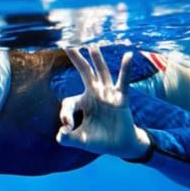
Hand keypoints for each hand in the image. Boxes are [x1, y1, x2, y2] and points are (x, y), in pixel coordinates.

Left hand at [56, 45, 150, 159]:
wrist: (119, 146)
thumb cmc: (98, 140)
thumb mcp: (80, 140)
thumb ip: (67, 138)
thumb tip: (60, 134)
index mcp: (82, 102)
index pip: (69, 102)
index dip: (65, 114)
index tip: (67, 127)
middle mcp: (94, 94)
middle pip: (84, 73)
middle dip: (77, 60)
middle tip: (69, 44)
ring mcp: (108, 95)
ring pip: (102, 74)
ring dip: (97, 61)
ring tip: (93, 46)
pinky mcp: (121, 99)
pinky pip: (123, 82)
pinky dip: (126, 69)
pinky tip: (129, 55)